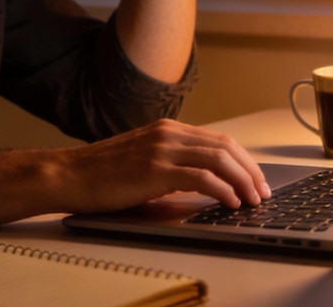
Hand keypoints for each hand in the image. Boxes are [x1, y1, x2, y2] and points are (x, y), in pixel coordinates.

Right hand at [51, 119, 270, 212]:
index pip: (220, 141)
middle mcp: (169, 133)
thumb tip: (205, 184)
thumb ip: (173, 165)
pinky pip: (201, 177)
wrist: (69, 175)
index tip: (257, 180)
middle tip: (263, 192)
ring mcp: (162, 149)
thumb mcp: (144, 161)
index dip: (244, 161)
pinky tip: (230, 202)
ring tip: (252, 200)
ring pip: (219, 159)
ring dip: (242, 180)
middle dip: (251, 171)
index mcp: (169, 129)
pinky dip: (222, 189)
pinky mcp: (155, 170)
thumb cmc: (102, 174)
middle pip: (226, 147)